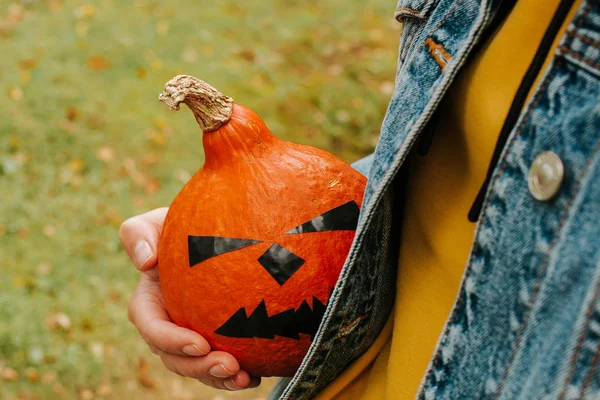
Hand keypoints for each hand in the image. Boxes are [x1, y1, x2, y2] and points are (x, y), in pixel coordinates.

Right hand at [119, 208, 259, 390]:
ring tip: (243, 378)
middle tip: (228, 365)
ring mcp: (190, 335)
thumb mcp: (155, 222)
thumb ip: (139, 234)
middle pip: (175, 357)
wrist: (214, 232)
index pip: (152, 327)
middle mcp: (167, 324)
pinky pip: (220, 364)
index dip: (171, 341)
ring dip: (218, 378)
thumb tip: (146, 261)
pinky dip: (235, 375)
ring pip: (198, 367)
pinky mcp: (214, 339)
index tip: (199, 344)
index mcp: (148, 302)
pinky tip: (256, 375)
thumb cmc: (181, 226)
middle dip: (199, 368)